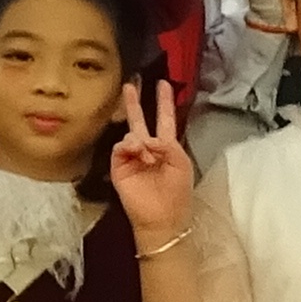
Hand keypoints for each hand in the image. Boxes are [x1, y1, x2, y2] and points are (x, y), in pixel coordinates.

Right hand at [106, 82, 194, 237]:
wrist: (161, 217)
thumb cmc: (177, 192)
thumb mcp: (180, 163)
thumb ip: (166, 143)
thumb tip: (143, 138)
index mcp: (167, 147)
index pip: (165, 119)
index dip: (164, 102)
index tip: (163, 84)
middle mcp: (148, 149)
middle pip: (140, 120)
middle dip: (135, 103)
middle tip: (131, 83)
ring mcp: (132, 157)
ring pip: (131, 133)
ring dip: (140, 138)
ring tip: (147, 154)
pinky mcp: (119, 166)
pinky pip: (120, 147)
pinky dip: (129, 146)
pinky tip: (137, 152)